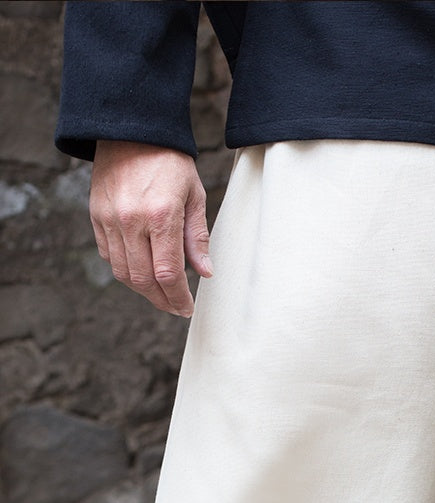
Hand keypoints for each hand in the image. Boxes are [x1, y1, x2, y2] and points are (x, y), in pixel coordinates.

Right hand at [90, 140, 212, 315]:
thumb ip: (197, 236)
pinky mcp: (96, 215)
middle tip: (175, 306)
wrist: (130, 127)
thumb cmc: (169, 160)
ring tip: (159, 293)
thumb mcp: (193, 194)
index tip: (186, 307)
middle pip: (144, 280)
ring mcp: (110, 219)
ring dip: (142, 289)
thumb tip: (204, 272)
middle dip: (161, 300)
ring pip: (123, 272)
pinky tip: (140, 270)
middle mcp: (131, 220)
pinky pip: (108, 255)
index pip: (168, 273)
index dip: (178, 297)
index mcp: (161, 215)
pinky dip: (125, 269)